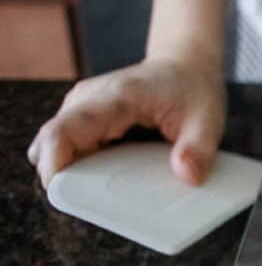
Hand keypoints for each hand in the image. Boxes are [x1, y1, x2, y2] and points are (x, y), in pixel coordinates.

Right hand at [27, 58, 225, 187]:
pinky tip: (105, 178)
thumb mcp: (207, 119)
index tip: (62, 192)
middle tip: (93, 201)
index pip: (64, 131)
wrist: (185, 64)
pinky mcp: (85, 116)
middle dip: (62, 175)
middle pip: (51, 142)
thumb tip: (187, 177)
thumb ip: (198, 149)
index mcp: (115, 98)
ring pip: (55, 144)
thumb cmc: (194, 89)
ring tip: (102, 190)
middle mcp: (89, 100)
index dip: (54, 164)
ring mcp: (83, 107)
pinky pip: (68, 144)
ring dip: (69, 170)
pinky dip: (79, 164)